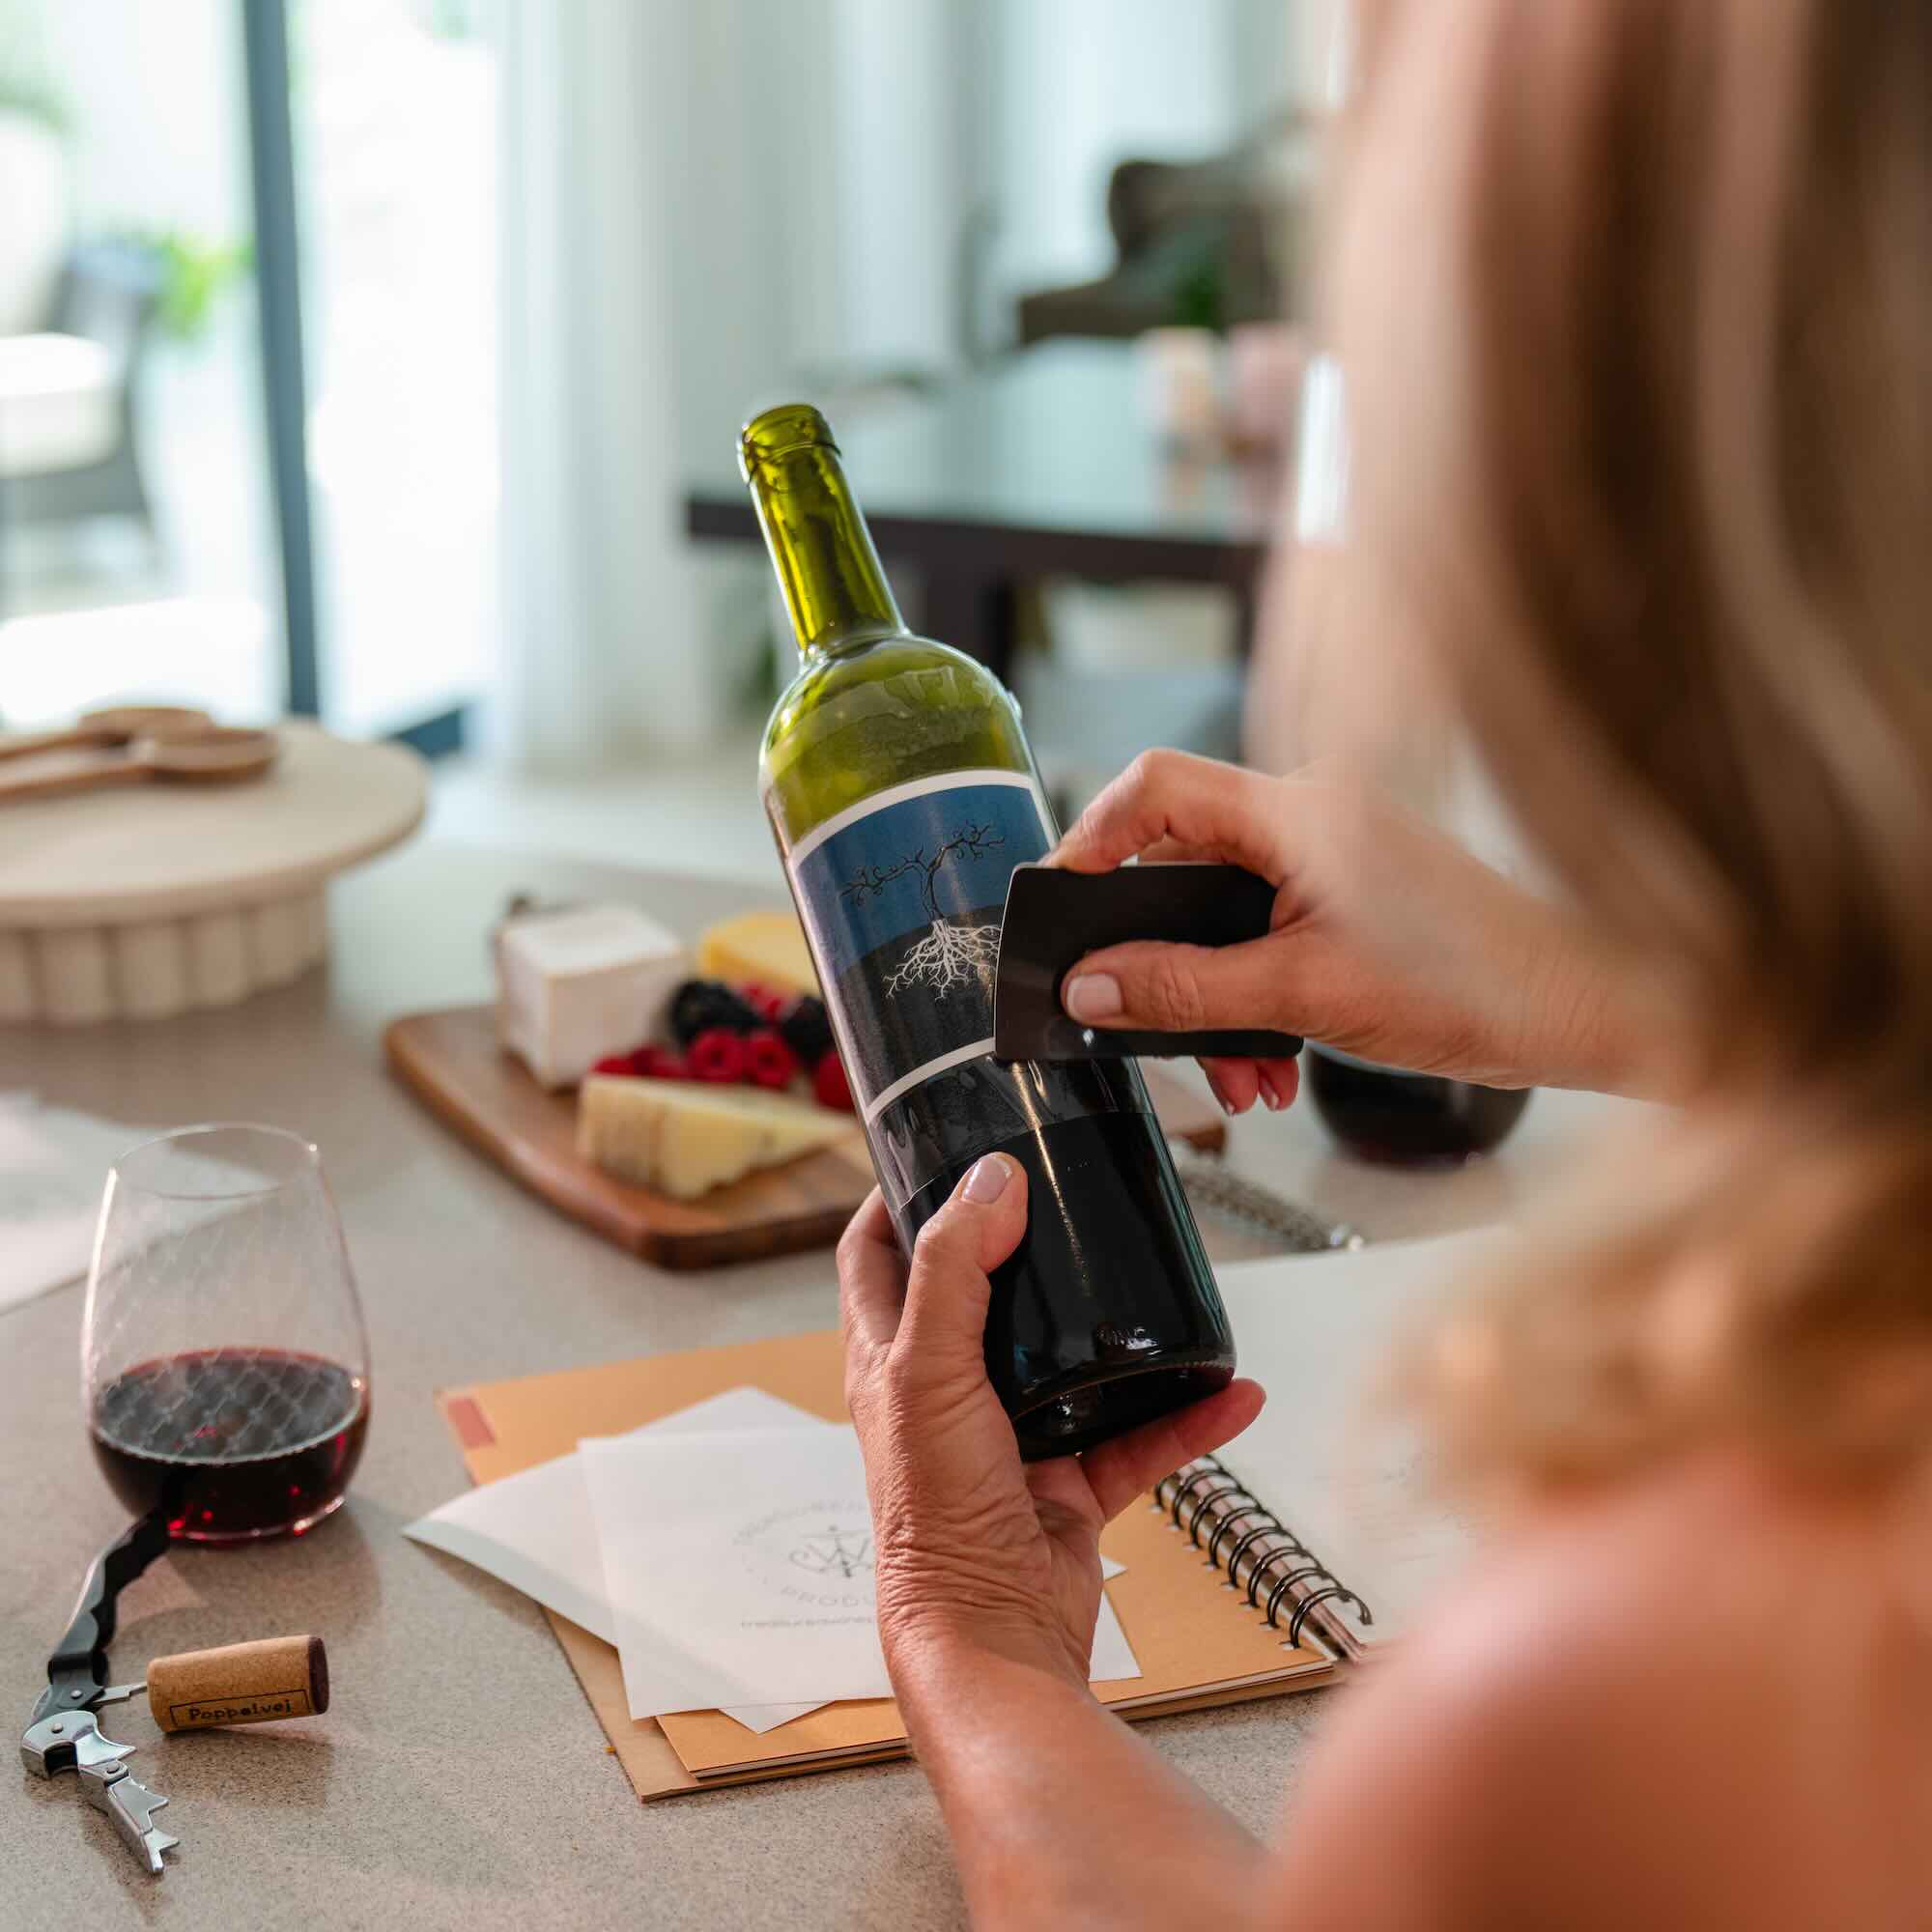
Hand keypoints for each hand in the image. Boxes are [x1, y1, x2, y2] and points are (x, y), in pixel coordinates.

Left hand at [839, 1158, 1264, 1683]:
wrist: (991, 1634)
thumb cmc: (935, 1513)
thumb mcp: (928, 1370)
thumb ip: (954, 1270)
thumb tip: (991, 1180)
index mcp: (889, 1359)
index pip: (878, 1253)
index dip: (899, 1196)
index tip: (946, 1148)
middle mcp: (946, 1391)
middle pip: (980, 1294)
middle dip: (1022, 1246)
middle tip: (1069, 1195)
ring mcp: (1013, 1436)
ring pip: (1075, 1364)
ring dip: (1121, 1331)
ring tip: (1157, 1279)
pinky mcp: (1071, 1483)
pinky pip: (1141, 1439)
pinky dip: (1187, 1418)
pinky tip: (1232, 1391)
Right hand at [1050, 750, 1636, 1110]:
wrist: (1586, 1011)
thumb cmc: (1481, 984)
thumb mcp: (1304, 997)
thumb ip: (1186, 991)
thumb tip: (1095, 985)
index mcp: (1300, 810)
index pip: (1156, 787)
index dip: (1094, 839)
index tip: (1062, 905)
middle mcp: (1312, 815)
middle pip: (1182, 864)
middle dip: (1163, 961)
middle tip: (1144, 1022)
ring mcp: (1333, 853)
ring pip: (1223, 914)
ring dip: (1214, 1000)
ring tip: (1242, 1074)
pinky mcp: (1351, 892)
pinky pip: (1267, 931)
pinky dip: (1257, 997)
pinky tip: (1274, 1061)